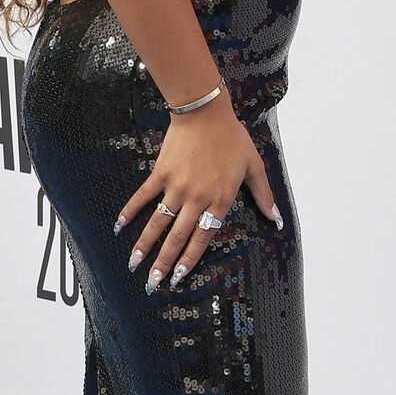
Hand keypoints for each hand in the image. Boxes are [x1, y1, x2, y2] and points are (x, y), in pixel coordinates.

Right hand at [116, 99, 282, 289]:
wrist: (205, 111)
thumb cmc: (232, 138)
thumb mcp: (254, 166)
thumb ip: (264, 196)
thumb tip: (277, 220)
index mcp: (219, 200)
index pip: (202, 238)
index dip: (189, 259)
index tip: (179, 277)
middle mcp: (196, 198)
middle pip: (177, 237)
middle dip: (164, 262)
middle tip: (152, 283)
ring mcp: (176, 187)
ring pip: (158, 222)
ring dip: (144, 244)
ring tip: (133, 263)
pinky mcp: (161, 173)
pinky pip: (143, 196)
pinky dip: (130, 211)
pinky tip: (119, 226)